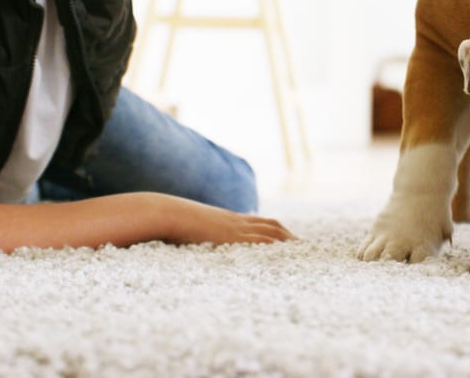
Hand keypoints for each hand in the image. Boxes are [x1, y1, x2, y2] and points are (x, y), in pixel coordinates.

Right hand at [155, 195, 295, 245]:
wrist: (166, 212)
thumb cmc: (171, 221)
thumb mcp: (189, 228)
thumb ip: (197, 234)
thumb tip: (190, 242)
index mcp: (227, 219)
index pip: (259, 222)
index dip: (275, 229)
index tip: (288, 238)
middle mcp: (235, 221)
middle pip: (271, 225)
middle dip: (288, 236)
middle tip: (303, 248)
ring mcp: (235, 228)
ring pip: (271, 231)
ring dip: (288, 241)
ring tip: (303, 253)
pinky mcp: (231, 236)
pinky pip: (260, 241)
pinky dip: (276, 246)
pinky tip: (287, 255)